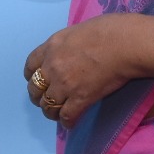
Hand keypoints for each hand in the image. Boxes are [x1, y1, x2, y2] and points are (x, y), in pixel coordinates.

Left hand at [22, 14, 147, 127]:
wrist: (124, 44)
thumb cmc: (107, 30)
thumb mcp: (76, 30)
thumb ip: (65, 44)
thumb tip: (68, 52)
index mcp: (51, 46)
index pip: (30, 65)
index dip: (31, 76)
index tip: (36, 80)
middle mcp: (53, 66)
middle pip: (35, 88)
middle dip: (38, 96)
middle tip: (46, 99)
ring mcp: (65, 84)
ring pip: (47, 105)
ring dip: (50, 111)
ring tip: (56, 114)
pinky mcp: (80, 98)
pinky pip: (66, 116)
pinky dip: (66, 122)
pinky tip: (70, 122)